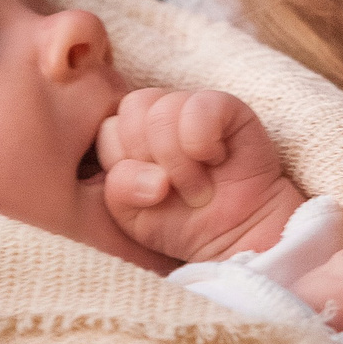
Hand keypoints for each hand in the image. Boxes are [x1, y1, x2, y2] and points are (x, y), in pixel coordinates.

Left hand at [98, 88, 297, 261]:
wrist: (235, 237)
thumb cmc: (181, 224)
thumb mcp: (133, 216)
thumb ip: (119, 188)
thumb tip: (153, 174)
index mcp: (131, 134)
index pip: (108, 128)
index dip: (124, 164)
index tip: (149, 195)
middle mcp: (160, 114)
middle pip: (132, 109)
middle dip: (149, 159)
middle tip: (174, 190)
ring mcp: (193, 107)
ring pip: (163, 110)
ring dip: (179, 161)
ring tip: (198, 187)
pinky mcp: (227, 107)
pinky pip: (200, 106)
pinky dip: (202, 141)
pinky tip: (216, 160)